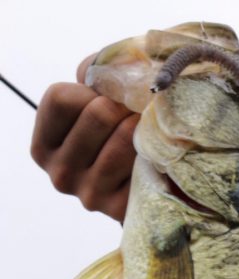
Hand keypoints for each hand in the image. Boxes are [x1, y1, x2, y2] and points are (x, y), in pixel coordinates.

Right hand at [30, 55, 138, 222]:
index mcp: (44, 146)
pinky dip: (154, 149)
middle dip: (124, 104)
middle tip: (138, 111)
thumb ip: (94, 76)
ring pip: (123, 137)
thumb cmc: (119, 134)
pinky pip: (143, 162)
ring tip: (148, 128)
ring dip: (143, 125)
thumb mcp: (96, 101)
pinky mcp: (120, 207)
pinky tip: (154, 153)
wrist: (154, 186)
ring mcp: (89, 194)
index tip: (108, 98)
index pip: (61, 98)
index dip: (92, 89)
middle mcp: (60, 174)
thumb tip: (105, 70)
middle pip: (97, 114)